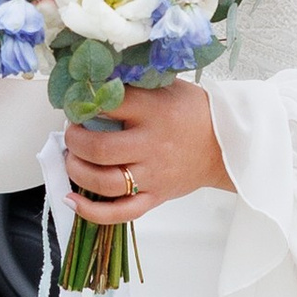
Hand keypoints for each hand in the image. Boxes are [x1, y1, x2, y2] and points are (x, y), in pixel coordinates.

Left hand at [64, 80, 228, 220]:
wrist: (225, 145)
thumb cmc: (192, 114)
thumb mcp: (166, 87)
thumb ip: (133, 86)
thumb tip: (95, 83)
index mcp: (153, 112)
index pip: (108, 105)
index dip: (84, 104)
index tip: (77, 104)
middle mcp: (151, 145)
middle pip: (99, 148)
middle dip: (74, 140)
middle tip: (72, 134)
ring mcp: (152, 176)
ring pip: (103, 182)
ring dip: (77, 170)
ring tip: (73, 159)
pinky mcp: (154, 197)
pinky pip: (120, 213)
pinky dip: (91, 211)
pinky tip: (72, 199)